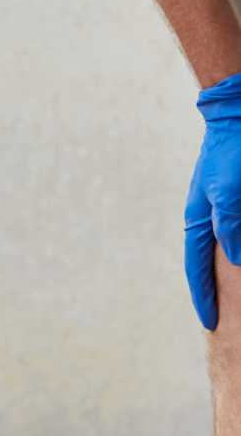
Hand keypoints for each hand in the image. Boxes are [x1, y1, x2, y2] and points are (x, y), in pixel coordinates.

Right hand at [186, 72, 240, 329]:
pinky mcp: (239, 198)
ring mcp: (226, 208)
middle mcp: (211, 218)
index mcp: (200, 220)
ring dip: (237, 274)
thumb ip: (230, 227)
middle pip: (213, 263)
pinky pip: (238, 232)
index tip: (210, 324)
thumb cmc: (233, 151)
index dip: (205, 298)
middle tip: (224, 316)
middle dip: (219, 290)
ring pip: (231, 250)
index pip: (198, 269)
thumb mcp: (229, 193)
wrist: (239, 111)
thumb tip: (235, 259)